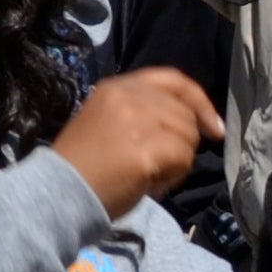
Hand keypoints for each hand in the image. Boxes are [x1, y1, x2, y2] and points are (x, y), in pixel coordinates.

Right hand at [50, 67, 215, 221]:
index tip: (212, 127)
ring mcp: (137, 121)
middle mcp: (127, 96)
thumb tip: (192, 123)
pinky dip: (173, 176)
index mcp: (116, 87)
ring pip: (188, 138)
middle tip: (154, 164)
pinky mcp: (146, 148)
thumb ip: (143, 112)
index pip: (173, 80)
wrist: (58, 192)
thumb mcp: (109, 121)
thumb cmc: (83, 164)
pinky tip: (149, 183)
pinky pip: (183, 159)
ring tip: (147, 174)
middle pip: (185, 115)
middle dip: (181, 143)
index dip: (199, 101)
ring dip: (177, 162)